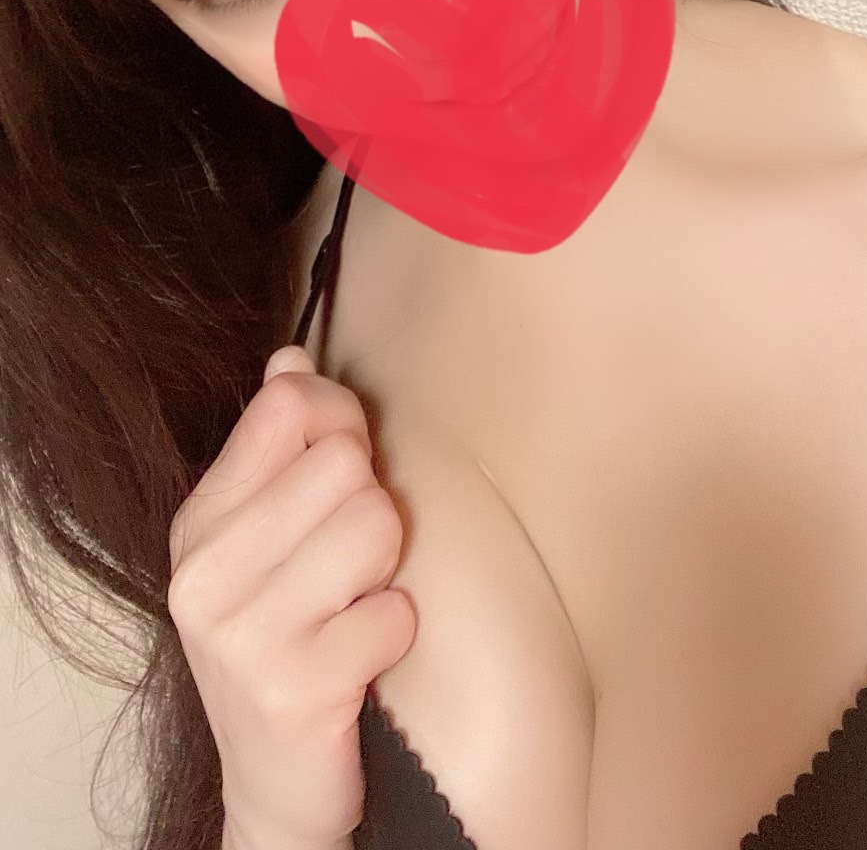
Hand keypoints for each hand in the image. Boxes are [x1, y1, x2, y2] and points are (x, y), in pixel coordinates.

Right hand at [168, 345, 416, 849]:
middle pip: (346, 463)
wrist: (277, 781)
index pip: (288, 405)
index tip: (345, 463)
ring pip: (375, 525)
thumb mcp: (265, 540)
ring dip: (386, 570)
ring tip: (353, 605)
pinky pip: (395, 612)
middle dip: (370, 507)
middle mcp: (204, 572)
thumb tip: (290, 358)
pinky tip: (360, 658)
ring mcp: (242, 635)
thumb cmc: (285, 639)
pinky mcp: (292, 690)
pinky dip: (394, 633)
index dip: (342, 420)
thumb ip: (279, 446)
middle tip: (348, 563)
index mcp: (200, 521)